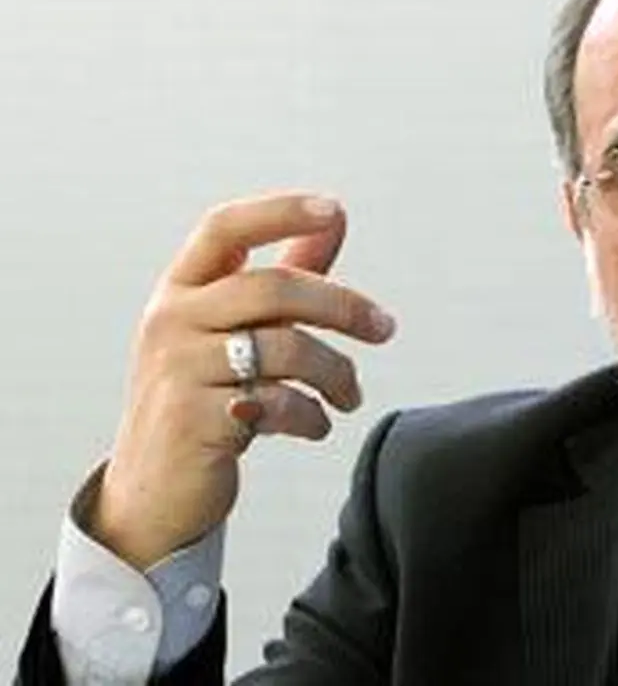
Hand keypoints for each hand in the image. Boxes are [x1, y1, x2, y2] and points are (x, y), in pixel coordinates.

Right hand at [90, 194, 395, 569]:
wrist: (151, 491)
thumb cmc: (204, 396)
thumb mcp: (235, 329)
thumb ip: (286, 274)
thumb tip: (335, 217)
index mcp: (181, 289)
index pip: (223, 227)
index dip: (279, 212)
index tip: (333, 208)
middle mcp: (171, 320)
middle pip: (273, 288)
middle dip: (343, 305)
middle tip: (385, 328)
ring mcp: (178, 369)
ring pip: (285, 347)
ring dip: (336, 372)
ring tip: (350, 396)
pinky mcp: (193, 420)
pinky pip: (278, 402)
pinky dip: (311, 415)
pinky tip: (316, 425)